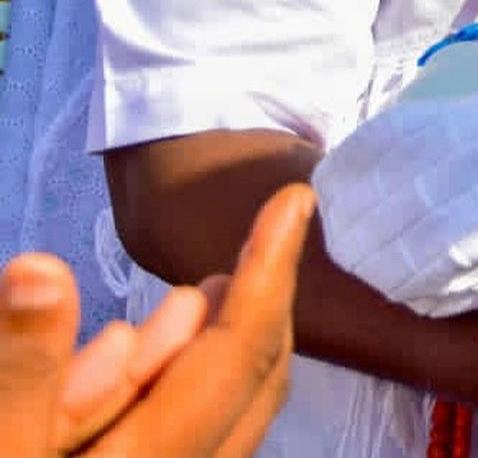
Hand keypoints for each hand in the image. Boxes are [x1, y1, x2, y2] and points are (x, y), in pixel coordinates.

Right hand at [0, 181, 314, 457]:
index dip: (270, 268)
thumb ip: (16, 372)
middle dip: (262, 303)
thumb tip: (40, 268)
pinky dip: (178, 385)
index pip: (235, 355)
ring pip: (225, 412)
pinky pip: (183, 439)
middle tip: (270, 234)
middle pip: (250, 383)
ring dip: (221, 343)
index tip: (295, 199)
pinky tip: (144, 357)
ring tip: (220, 287)